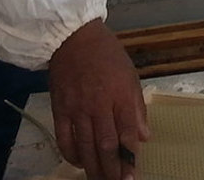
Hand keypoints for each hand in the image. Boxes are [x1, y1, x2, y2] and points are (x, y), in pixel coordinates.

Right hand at [49, 19, 147, 179]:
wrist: (73, 38)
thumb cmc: (107, 55)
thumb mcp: (130, 75)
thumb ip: (137, 107)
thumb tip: (144, 136)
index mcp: (121, 94)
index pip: (127, 132)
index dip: (130, 157)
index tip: (133, 175)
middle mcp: (99, 104)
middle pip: (106, 145)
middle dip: (112, 170)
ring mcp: (77, 108)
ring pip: (86, 146)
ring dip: (93, 168)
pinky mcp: (59, 110)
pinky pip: (65, 140)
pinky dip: (72, 156)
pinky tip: (80, 163)